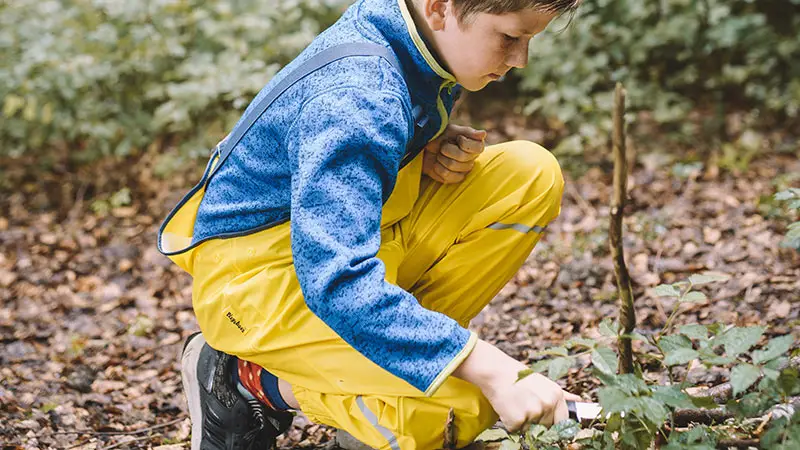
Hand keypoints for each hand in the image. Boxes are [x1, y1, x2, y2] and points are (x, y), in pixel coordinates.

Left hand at [421, 124, 486, 183]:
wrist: (425, 147)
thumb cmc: (440, 136)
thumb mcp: (453, 130)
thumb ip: (468, 132)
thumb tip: (483, 134)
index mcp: (476, 146)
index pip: (477, 148)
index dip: (464, 143)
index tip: (457, 138)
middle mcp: (472, 160)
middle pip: (462, 157)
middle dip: (447, 149)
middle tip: (443, 146)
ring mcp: (463, 171)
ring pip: (452, 165)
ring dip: (441, 158)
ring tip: (439, 154)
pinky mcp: (453, 179)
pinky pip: (446, 175)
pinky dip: (437, 168)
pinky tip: (437, 164)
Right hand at [452, 339, 581, 430]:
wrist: (496, 372)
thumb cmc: (519, 376)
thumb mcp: (544, 382)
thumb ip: (562, 395)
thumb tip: (579, 400)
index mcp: (556, 396)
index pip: (562, 422)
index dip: (552, 424)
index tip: (545, 423)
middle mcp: (547, 405)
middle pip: (545, 427)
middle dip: (535, 421)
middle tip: (523, 404)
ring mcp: (533, 413)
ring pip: (530, 430)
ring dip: (522, 422)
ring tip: (515, 404)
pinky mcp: (517, 420)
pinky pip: (516, 430)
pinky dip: (510, 422)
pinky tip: (507, 407)